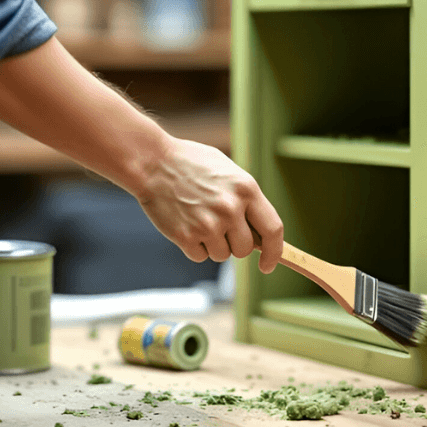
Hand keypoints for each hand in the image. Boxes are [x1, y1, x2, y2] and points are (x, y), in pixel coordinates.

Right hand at [136, 137, 283, 273]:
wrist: (152, 162)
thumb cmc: (192, 164)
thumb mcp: (229, 172)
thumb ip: (247, 200)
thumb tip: (261, 234)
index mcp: (246, 189)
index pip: (273, 230)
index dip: (274, 252)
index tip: (268, 264)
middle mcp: (230, 208)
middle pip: (245, 249)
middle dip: (235, 244)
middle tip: (219, 226)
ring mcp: (208, 224)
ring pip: (222, 255)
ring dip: (213, 245)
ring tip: (198, 219)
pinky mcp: (185, 236)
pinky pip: (200, 256)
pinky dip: (194, 246)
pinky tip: (185, 223)